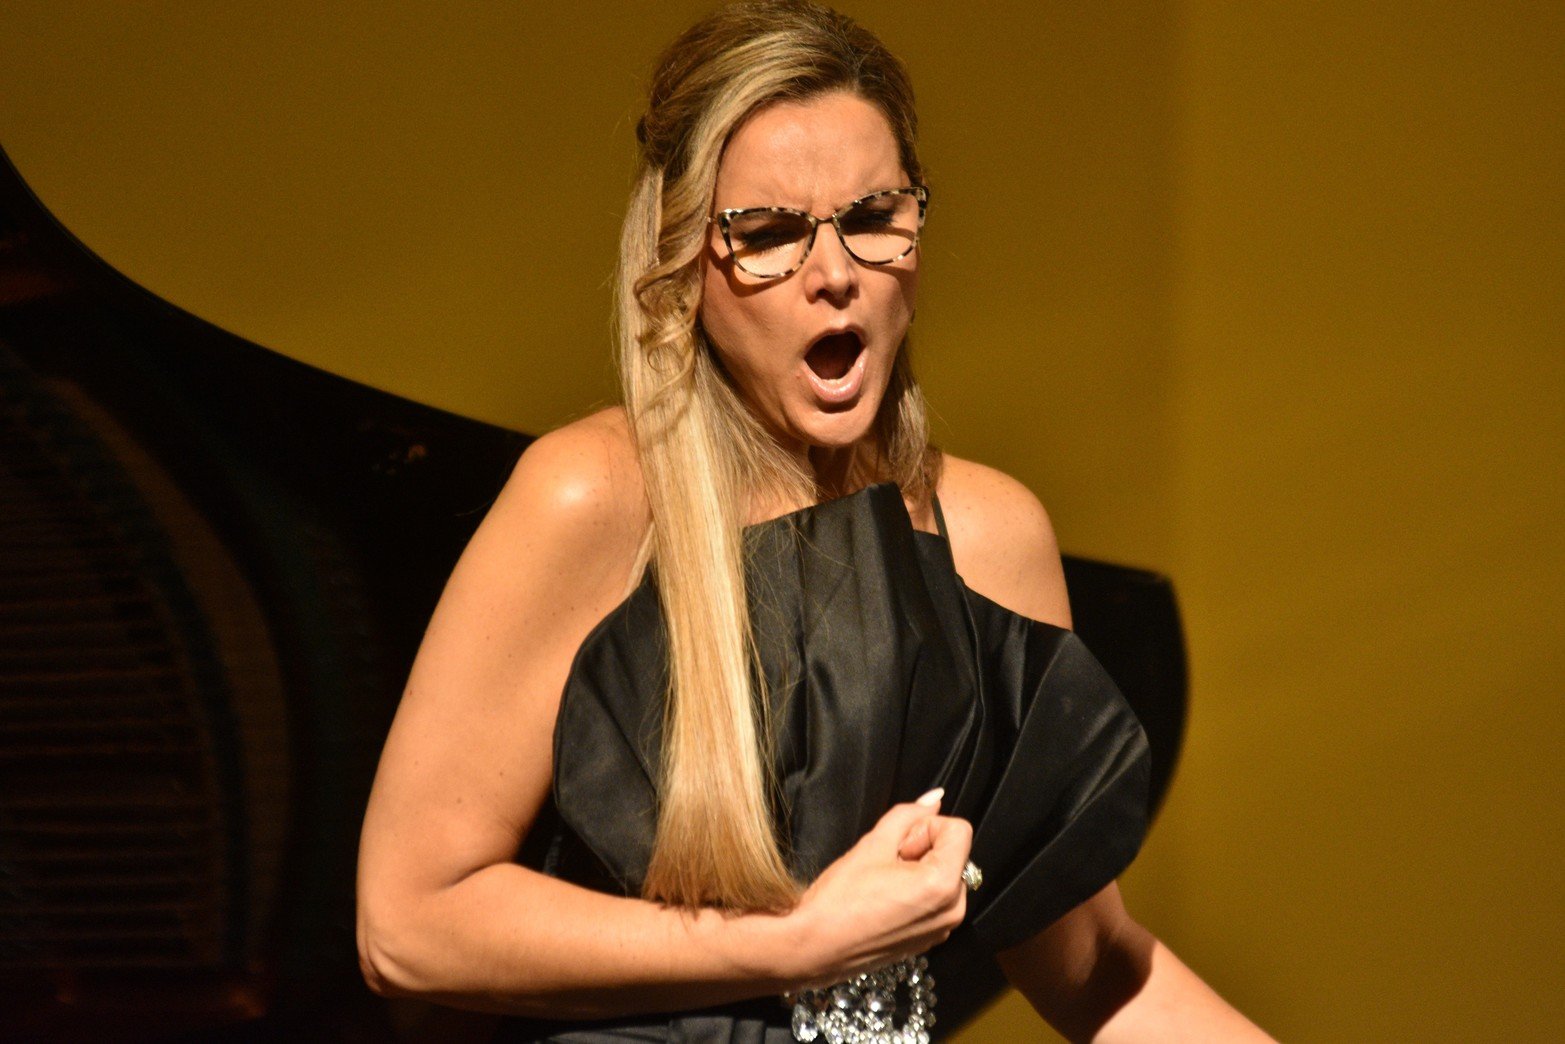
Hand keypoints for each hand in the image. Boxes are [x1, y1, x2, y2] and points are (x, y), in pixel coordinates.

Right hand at [784, 790, 971, 988]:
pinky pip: (937, 900)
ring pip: (945, 875)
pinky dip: (918, 890)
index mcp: (943, 885)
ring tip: (884, 882)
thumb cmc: (840, 899)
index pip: (959, 830)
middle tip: (887, 862)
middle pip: (954, 853)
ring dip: (920, 869)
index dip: (925, 827)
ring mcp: (943, 929)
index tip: (898, 845)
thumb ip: (908, 815)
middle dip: (923, 848)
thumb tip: (934, 799)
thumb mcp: (873, 844)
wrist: (815, 949)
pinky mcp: (930, 940)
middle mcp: (953, 910)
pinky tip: (886, 898)